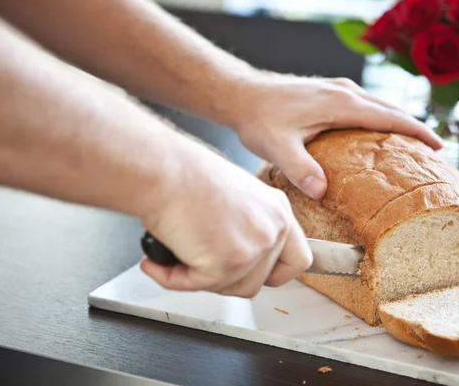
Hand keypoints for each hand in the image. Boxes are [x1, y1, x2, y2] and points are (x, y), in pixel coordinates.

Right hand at [139, 140, 312, 297]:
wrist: (164, 169)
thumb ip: (247, 227)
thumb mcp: (234, 197)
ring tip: (178, 252)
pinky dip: (171, 277)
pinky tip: (159, 259)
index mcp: (277, 210)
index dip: (275, 274)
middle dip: (226, 278)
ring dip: (200, 279)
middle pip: (259, 281)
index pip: (298, 260)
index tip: (259, 276)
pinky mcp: (226, 263)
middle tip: (199, 260)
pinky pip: (197, 287)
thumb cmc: (185, 174)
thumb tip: (235, 256)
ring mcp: (253, 248)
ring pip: (231, 288)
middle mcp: (272, 228)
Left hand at [232, 74, 442, 199]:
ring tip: (411, 145)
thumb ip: (300, 169)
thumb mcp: (278, 147)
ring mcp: (336, 88)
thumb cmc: (259, 118)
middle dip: (414, 128)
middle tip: (433, 152)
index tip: (438, 146)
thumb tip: (322, 191)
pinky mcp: (328, 91)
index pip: (389, 117)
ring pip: (377, 105)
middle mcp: (344, 91)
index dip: (416, 131)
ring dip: (397, 121)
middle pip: (390, 109)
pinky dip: (379, 117)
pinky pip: (364, 104)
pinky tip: (376, 134)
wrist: (241, 94)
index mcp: (340, 103)